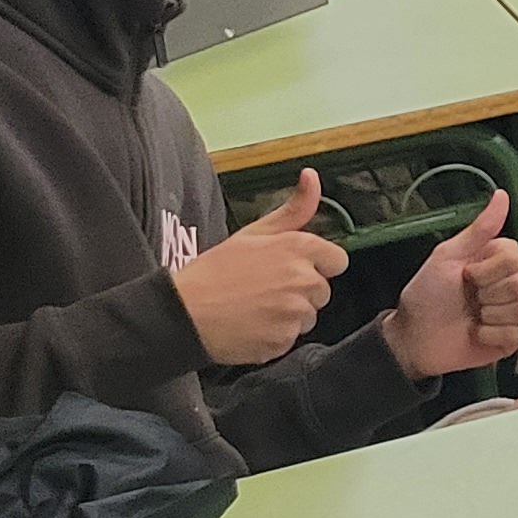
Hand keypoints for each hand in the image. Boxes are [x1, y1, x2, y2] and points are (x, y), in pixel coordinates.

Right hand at [173, 168, 347, 365]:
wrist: (182, 312)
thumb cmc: (214, 271)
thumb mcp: (253, 233)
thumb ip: (292, 209)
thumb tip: (312, 176)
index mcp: (298, 248)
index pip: (336, 261)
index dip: (317, 266)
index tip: (292, 270)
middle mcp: (302, 279)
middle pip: (322, 292)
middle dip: (301, 293)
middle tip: (264, 291)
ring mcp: (293, 313)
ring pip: (308, 317)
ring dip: (288, 316)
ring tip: (254, 309)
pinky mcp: (282, 341)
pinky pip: (289, 339)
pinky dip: (273, 337)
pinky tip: (250, 327)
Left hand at [383, 192, 517, 380]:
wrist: (415, 342)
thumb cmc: (424, 299)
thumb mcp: (446, 256)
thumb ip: (479, 228)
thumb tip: (500, 197)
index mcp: (492, 261)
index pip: (515, 255)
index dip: (490, 269)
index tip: (468, 275)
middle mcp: (505, 283)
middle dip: (490, 294)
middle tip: (471, 298)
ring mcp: (510, 310)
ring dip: (493, 316)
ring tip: (474, 317)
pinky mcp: (512, 336)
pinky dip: (495, 335)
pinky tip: (480, 332)